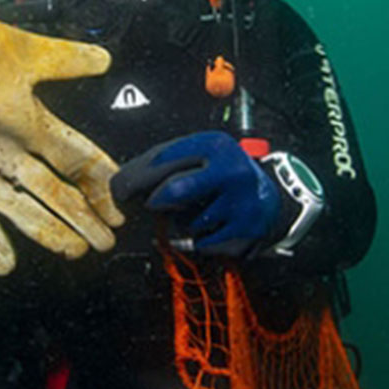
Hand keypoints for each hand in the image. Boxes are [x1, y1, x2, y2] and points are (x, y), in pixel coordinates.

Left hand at [0, 0, 124, 275]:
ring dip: (47, 232)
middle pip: (54, 192)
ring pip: (18, 209)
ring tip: (72, 252)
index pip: (76, 159)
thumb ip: (66, 60)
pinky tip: (5, 265)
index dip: (100, 184)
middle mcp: (6, 151)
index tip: (120, 207)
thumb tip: (105, 59)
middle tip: (104, 243)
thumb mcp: (22, 51)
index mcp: (29, 121)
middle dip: (82, 217)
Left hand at [111, 131, 280, 257]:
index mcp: (214, 145)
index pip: (163, 160)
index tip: (119, 190)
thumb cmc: (221, 175)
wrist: (269, 199)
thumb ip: (163, 163)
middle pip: (174, 191)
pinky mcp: (245, 230)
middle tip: (151, 205)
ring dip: (181, 222)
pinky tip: (208, 228)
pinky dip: (196, 240)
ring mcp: (241, 202)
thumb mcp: (198, 155)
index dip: (135, 178)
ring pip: (187, 221)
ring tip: (195, 211)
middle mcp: (231, 171)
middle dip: (156, 202)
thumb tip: (120, 184)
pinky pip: (202, 243)